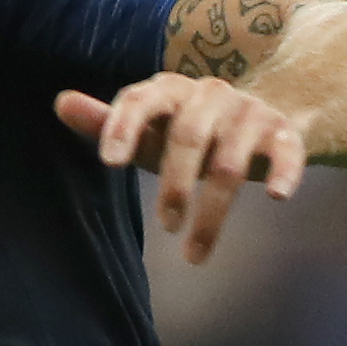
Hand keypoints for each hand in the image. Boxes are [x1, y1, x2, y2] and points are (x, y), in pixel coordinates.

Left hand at [54, 74, 310, 263]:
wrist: (257, 118)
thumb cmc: (186, 132)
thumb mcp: (147, 132)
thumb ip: (105, 123)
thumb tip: (61, 102)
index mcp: (170, 90)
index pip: (142, 99)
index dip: (124, 127)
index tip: (110, 163)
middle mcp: (211, 94)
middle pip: (188, 138)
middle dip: (175, 186)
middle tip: (165, 225)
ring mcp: (249, 112)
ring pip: (229, 163)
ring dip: (213, 212)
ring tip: (193, 254)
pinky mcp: (283, 133)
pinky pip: (286, 152)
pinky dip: (283, 172)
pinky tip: (275, 196)